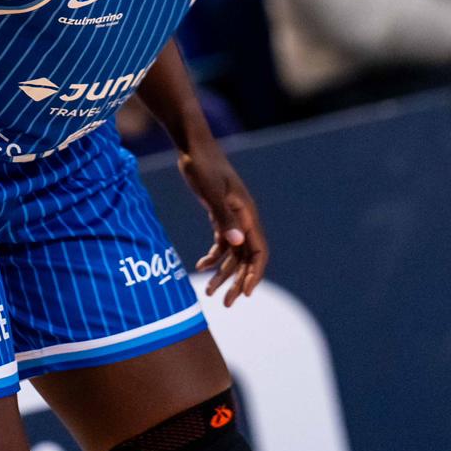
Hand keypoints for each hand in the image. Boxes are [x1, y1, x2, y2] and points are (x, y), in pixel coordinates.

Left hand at [179, 143, 268, 306]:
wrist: (192, 146)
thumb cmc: (203, 166)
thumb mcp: (210, 192)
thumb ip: (223, 217)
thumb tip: (236, 243)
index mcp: (246, 214)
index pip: (258, 251)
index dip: (254, 273)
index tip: (246, 292)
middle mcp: (243, 218)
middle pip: (246, 257)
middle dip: (238, 282)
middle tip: (227, 304)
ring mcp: (232, 216)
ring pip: (233, 253)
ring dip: (224, 274)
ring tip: (209, 293)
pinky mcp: (219, 214)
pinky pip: (222, 242)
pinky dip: (214, 256)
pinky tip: (201, 266)